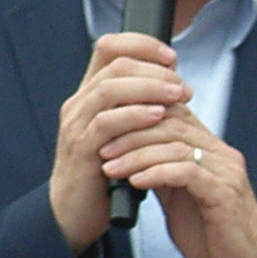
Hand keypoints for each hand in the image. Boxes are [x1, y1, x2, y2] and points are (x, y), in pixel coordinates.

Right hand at [50, 32, 191, 255]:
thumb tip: (173, 82)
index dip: (142, 44)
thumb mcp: (120, 133)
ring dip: (149, 88)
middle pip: (114, 64)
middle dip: (154, 69)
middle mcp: (79, 104)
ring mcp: (77, 125)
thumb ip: (137, 106)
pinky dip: (134, 115)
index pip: (109, 47)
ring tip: (177, 96)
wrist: (73, 213)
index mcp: (89, 94)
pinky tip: (157, 116)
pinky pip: (106, 123)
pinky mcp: (81, 150)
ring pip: (110, 88)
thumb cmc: (103, 172)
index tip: (172, 58)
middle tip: (182, 85)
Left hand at [96, 109, 256, 257]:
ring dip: (137, 155)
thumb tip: (128, 154)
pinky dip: (157, 173)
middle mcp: (221, 154)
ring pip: (177, 146)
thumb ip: (159, 172)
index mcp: (209, 150)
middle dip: (131, 134)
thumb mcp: (176, 196)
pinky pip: (188, 172)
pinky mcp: (225, 193)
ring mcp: (226, 172)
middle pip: (173, 124)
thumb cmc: (208, 234)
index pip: (174, 114)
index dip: (138, 117)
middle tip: (102, 148)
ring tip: (110, 167)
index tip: (106, 131)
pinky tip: (135, 181)